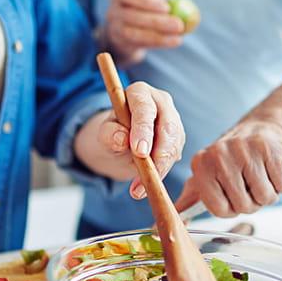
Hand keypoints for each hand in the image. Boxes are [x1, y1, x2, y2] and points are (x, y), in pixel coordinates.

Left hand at [74, 82, 184, 198]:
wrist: (120, 144)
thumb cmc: (112, 133)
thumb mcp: (104, 135)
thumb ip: (109, 134)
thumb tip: (121, 138)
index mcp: (139, 93)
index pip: (144, 108)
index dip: (143, 129)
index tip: (139, 152)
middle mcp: (160, 102)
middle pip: (167, 127)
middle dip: (159, 153)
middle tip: (148, 175)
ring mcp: (173, 120)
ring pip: (174, 145)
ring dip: (160, 168)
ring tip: (139, 188)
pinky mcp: (178, 138)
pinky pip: (175, 156)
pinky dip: (162, 172)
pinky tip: (147, 183)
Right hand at [104, 0, 183, 66]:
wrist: (122, 33)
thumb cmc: (141, 11)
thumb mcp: (148, 3)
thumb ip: (164, 3)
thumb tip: (184, 5)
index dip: (148, 2)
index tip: (167, 7)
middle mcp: (113, 13)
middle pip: (134, 17)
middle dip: (158, 22)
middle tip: (179, 25)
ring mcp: (115, 31)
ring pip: (137, 35)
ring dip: (160, 36)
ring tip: (179, 36)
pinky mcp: (122, 45)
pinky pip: (142, 44)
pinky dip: (160, 43)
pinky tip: (174, 41)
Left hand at [175, 120, 281, 216]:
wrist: (256, 130)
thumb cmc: (227, 163)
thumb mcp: (202, 180)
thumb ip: (185, 204)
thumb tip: (158, 229)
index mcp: (201, 166)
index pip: (219, 209)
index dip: (231, 210)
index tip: (231, 197)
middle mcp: (219, 156)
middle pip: (244, 205)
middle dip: (252, 203)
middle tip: (249, 187)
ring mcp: (245, 150)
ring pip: (265, 196)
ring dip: (268, 194)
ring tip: (260, 179)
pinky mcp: (269, 147)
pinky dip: (281, 183)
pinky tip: (271, 170)